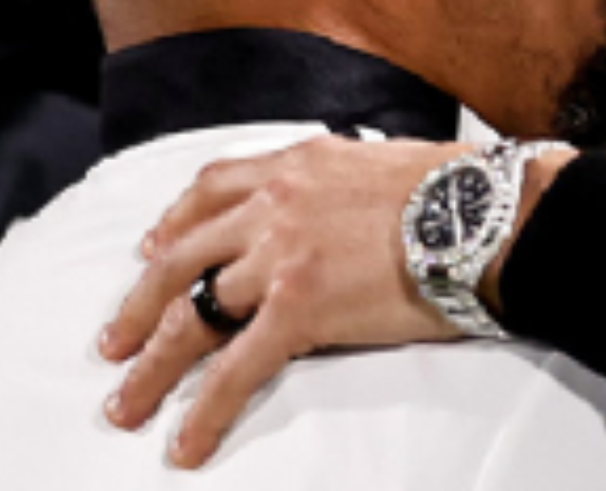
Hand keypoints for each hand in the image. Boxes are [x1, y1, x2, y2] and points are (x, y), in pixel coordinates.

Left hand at [96, 136, 465, 467]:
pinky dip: (205, 409)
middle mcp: (277, 202)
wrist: (490, 214)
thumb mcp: (386, 163)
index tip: (153, 250)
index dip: (174, 223)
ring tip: (127, 405)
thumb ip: (347, 181)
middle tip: (116, 342)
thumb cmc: (461, 191)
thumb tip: (351, 203)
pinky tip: (187, 442)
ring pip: (193, 313)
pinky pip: (236, 366)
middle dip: (140, 304)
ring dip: (152, 364)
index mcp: (301, 164)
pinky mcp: (298, 306)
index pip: (215, 186)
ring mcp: (280, 255)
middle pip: (182, 256)